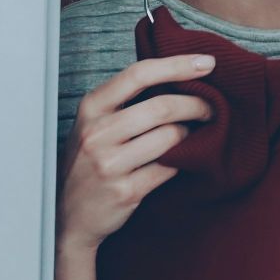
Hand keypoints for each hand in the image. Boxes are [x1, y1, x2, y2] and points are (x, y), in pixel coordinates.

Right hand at [58, 53, 214, 250]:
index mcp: (91, 108)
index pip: (138, 74)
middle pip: (161, 107)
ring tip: (195, 134)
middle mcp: (98, 133)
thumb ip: (123, 102)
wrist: (68, 216)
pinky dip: (182, 162)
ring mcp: (110, 164)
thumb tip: (175, 78)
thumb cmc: (87, 163)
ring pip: (170, 138)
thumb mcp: (93, 125)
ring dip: (191, 135)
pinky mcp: (125, 191)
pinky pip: (169, 169)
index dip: (177, 65)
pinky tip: (183, 160)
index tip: (206, 63)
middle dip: (195, 105)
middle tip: (210, 108)